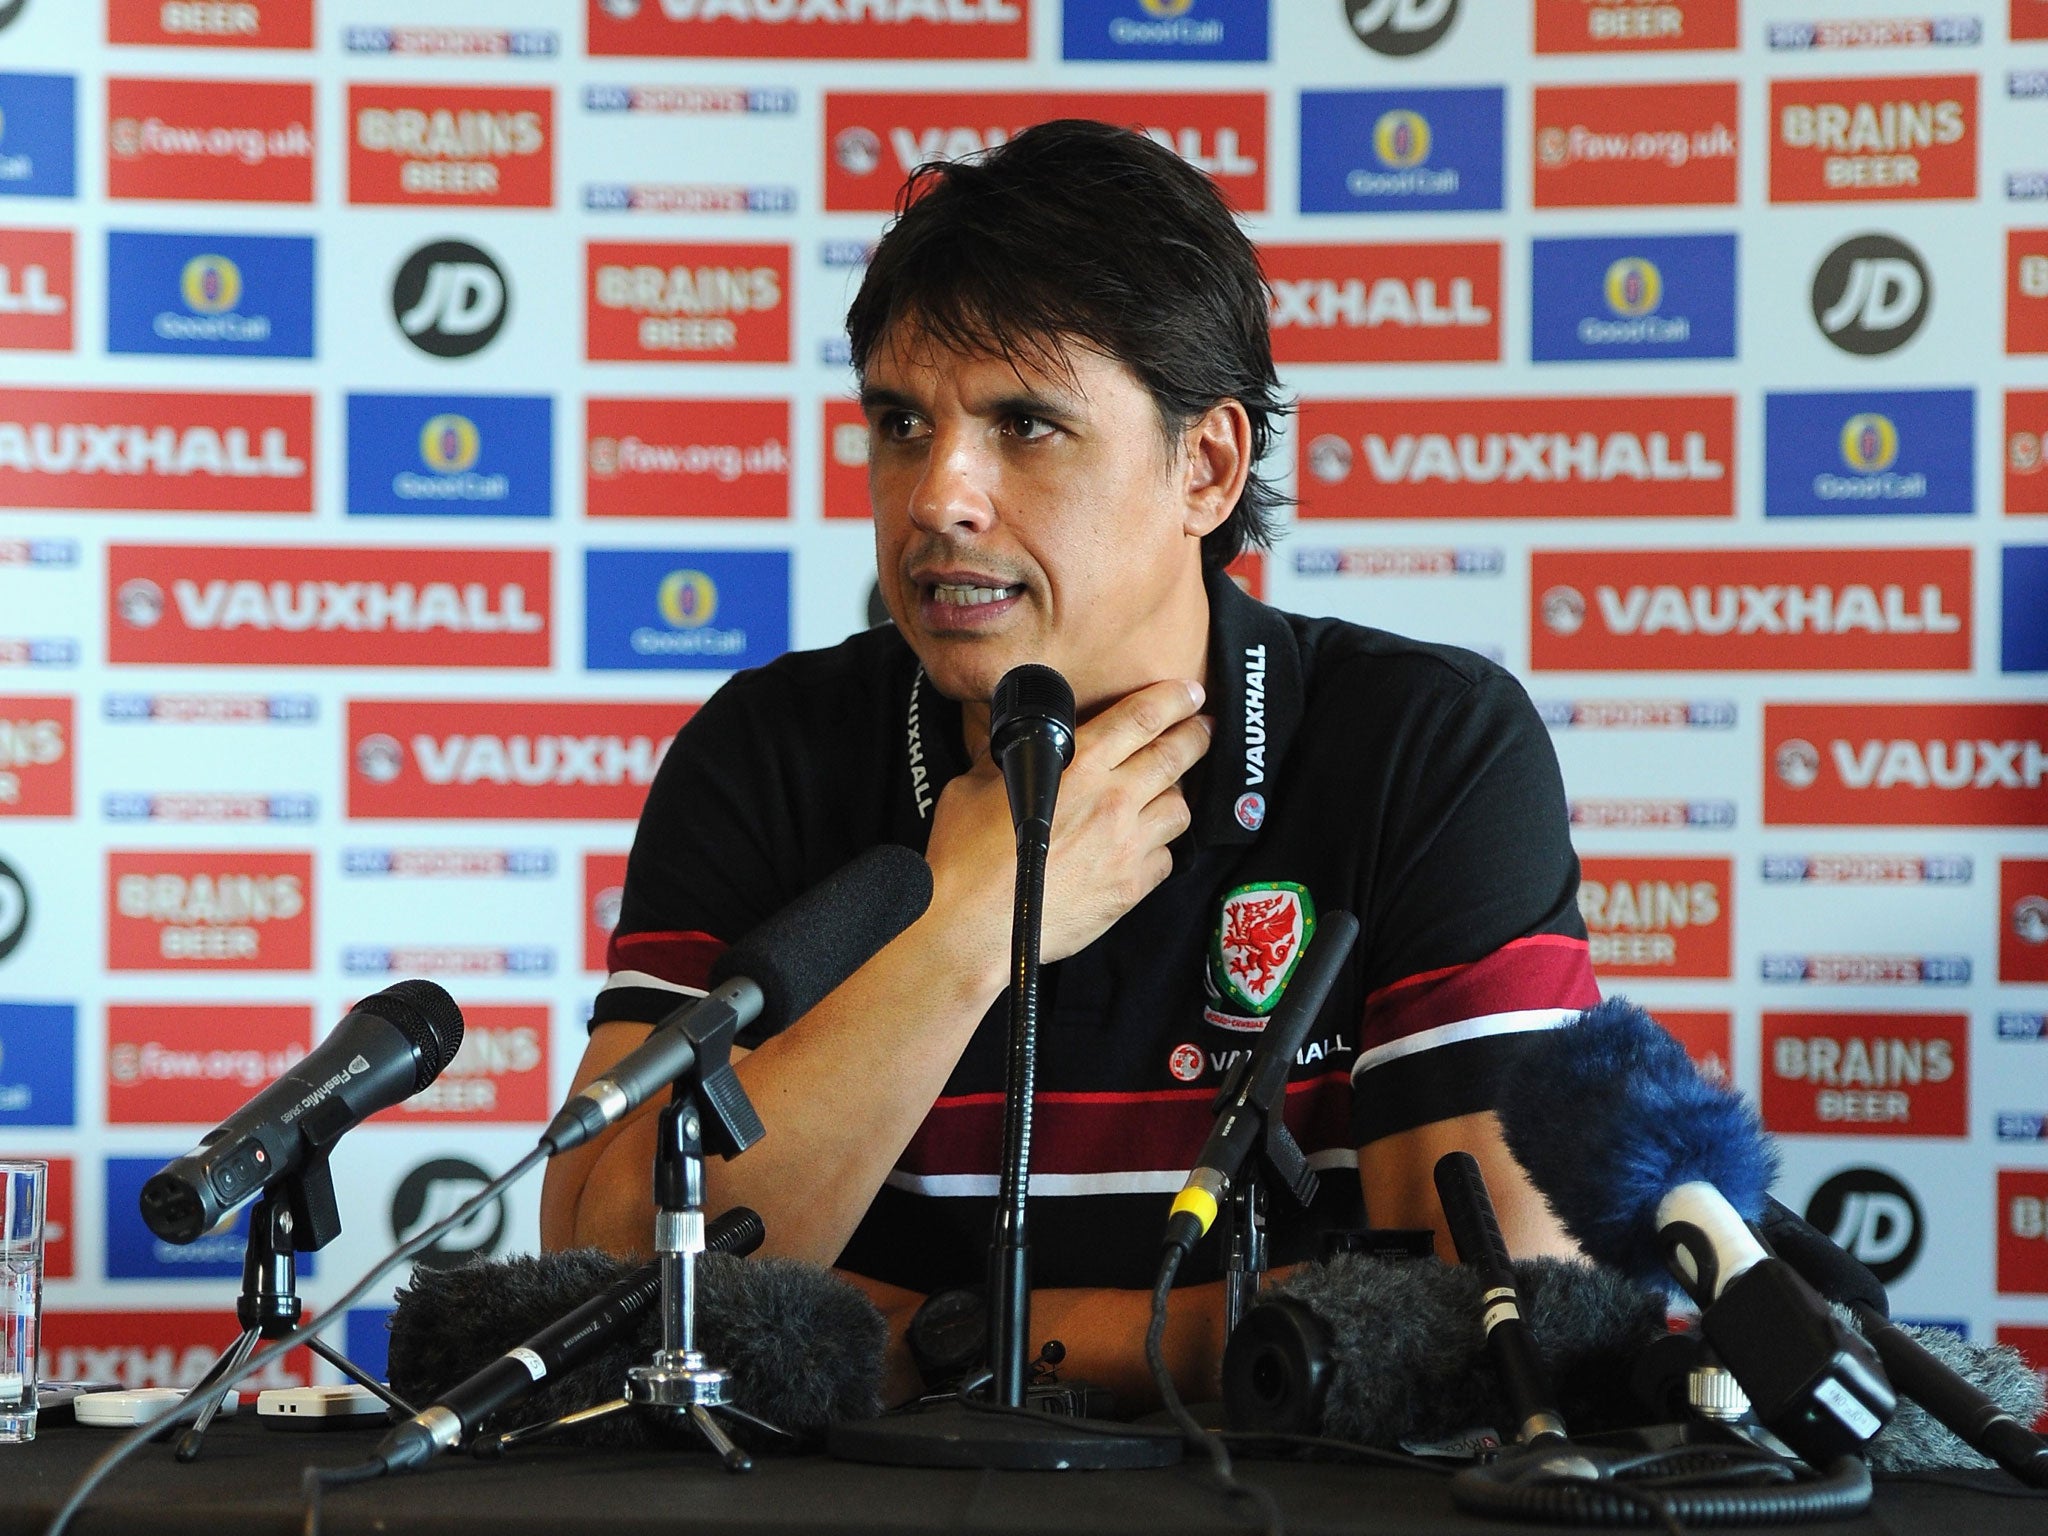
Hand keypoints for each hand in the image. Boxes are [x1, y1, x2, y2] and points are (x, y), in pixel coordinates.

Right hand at [923, 679, 1211, 971]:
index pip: (1142, 717)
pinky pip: (1165, 858)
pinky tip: (1143, 846)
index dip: (1173, 699)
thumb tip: (1011, 753)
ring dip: (1176, 795)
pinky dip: (1159, 848)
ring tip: (1166, 792)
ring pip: (1180, 808)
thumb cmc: (966, 857)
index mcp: (1079, 765)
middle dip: (1196, 736)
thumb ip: (1006, 763)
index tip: (1190, 692)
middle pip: (1176, 755)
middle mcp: (1113, 800)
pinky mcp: (1130, 889)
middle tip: (1202, 728)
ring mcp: (1127, 846)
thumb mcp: (976, 787)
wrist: (974, 925)